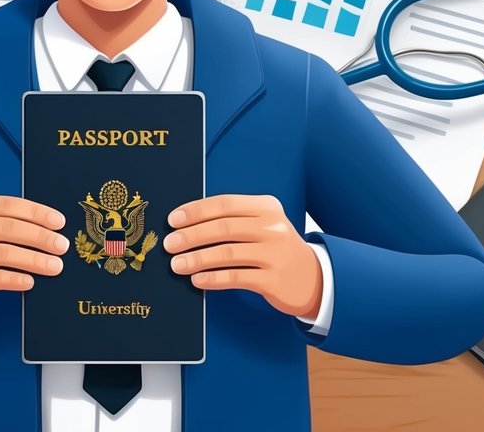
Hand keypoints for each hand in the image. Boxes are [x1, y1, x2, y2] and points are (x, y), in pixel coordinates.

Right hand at [0, 195, 68, 319]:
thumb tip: (46, 228)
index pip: (7, 205)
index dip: (37, 212)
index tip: (59, 222)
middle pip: (9, 228)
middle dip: (41, 237)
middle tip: (62, 246)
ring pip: (5, 254)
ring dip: (35, 260)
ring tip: (55, 266)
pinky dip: (17, 279)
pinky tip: (30, 281)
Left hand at [164, 194, 321, 318]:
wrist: (313, 278)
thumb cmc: (276, 249)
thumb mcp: (262, 225)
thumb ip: (233, 220)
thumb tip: (186, 225)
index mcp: (266, 207)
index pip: (225, 204)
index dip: (196, 211)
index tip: (173, 220)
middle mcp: (272, 227)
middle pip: (224, 227)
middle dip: (191, 236)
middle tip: (169, 244)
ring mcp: (275, 253)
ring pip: (227, 253)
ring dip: (197, 258)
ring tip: (177, 264)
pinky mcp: (274, 279)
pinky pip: (237, 277)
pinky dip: (213, 278)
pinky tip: (197, 280)